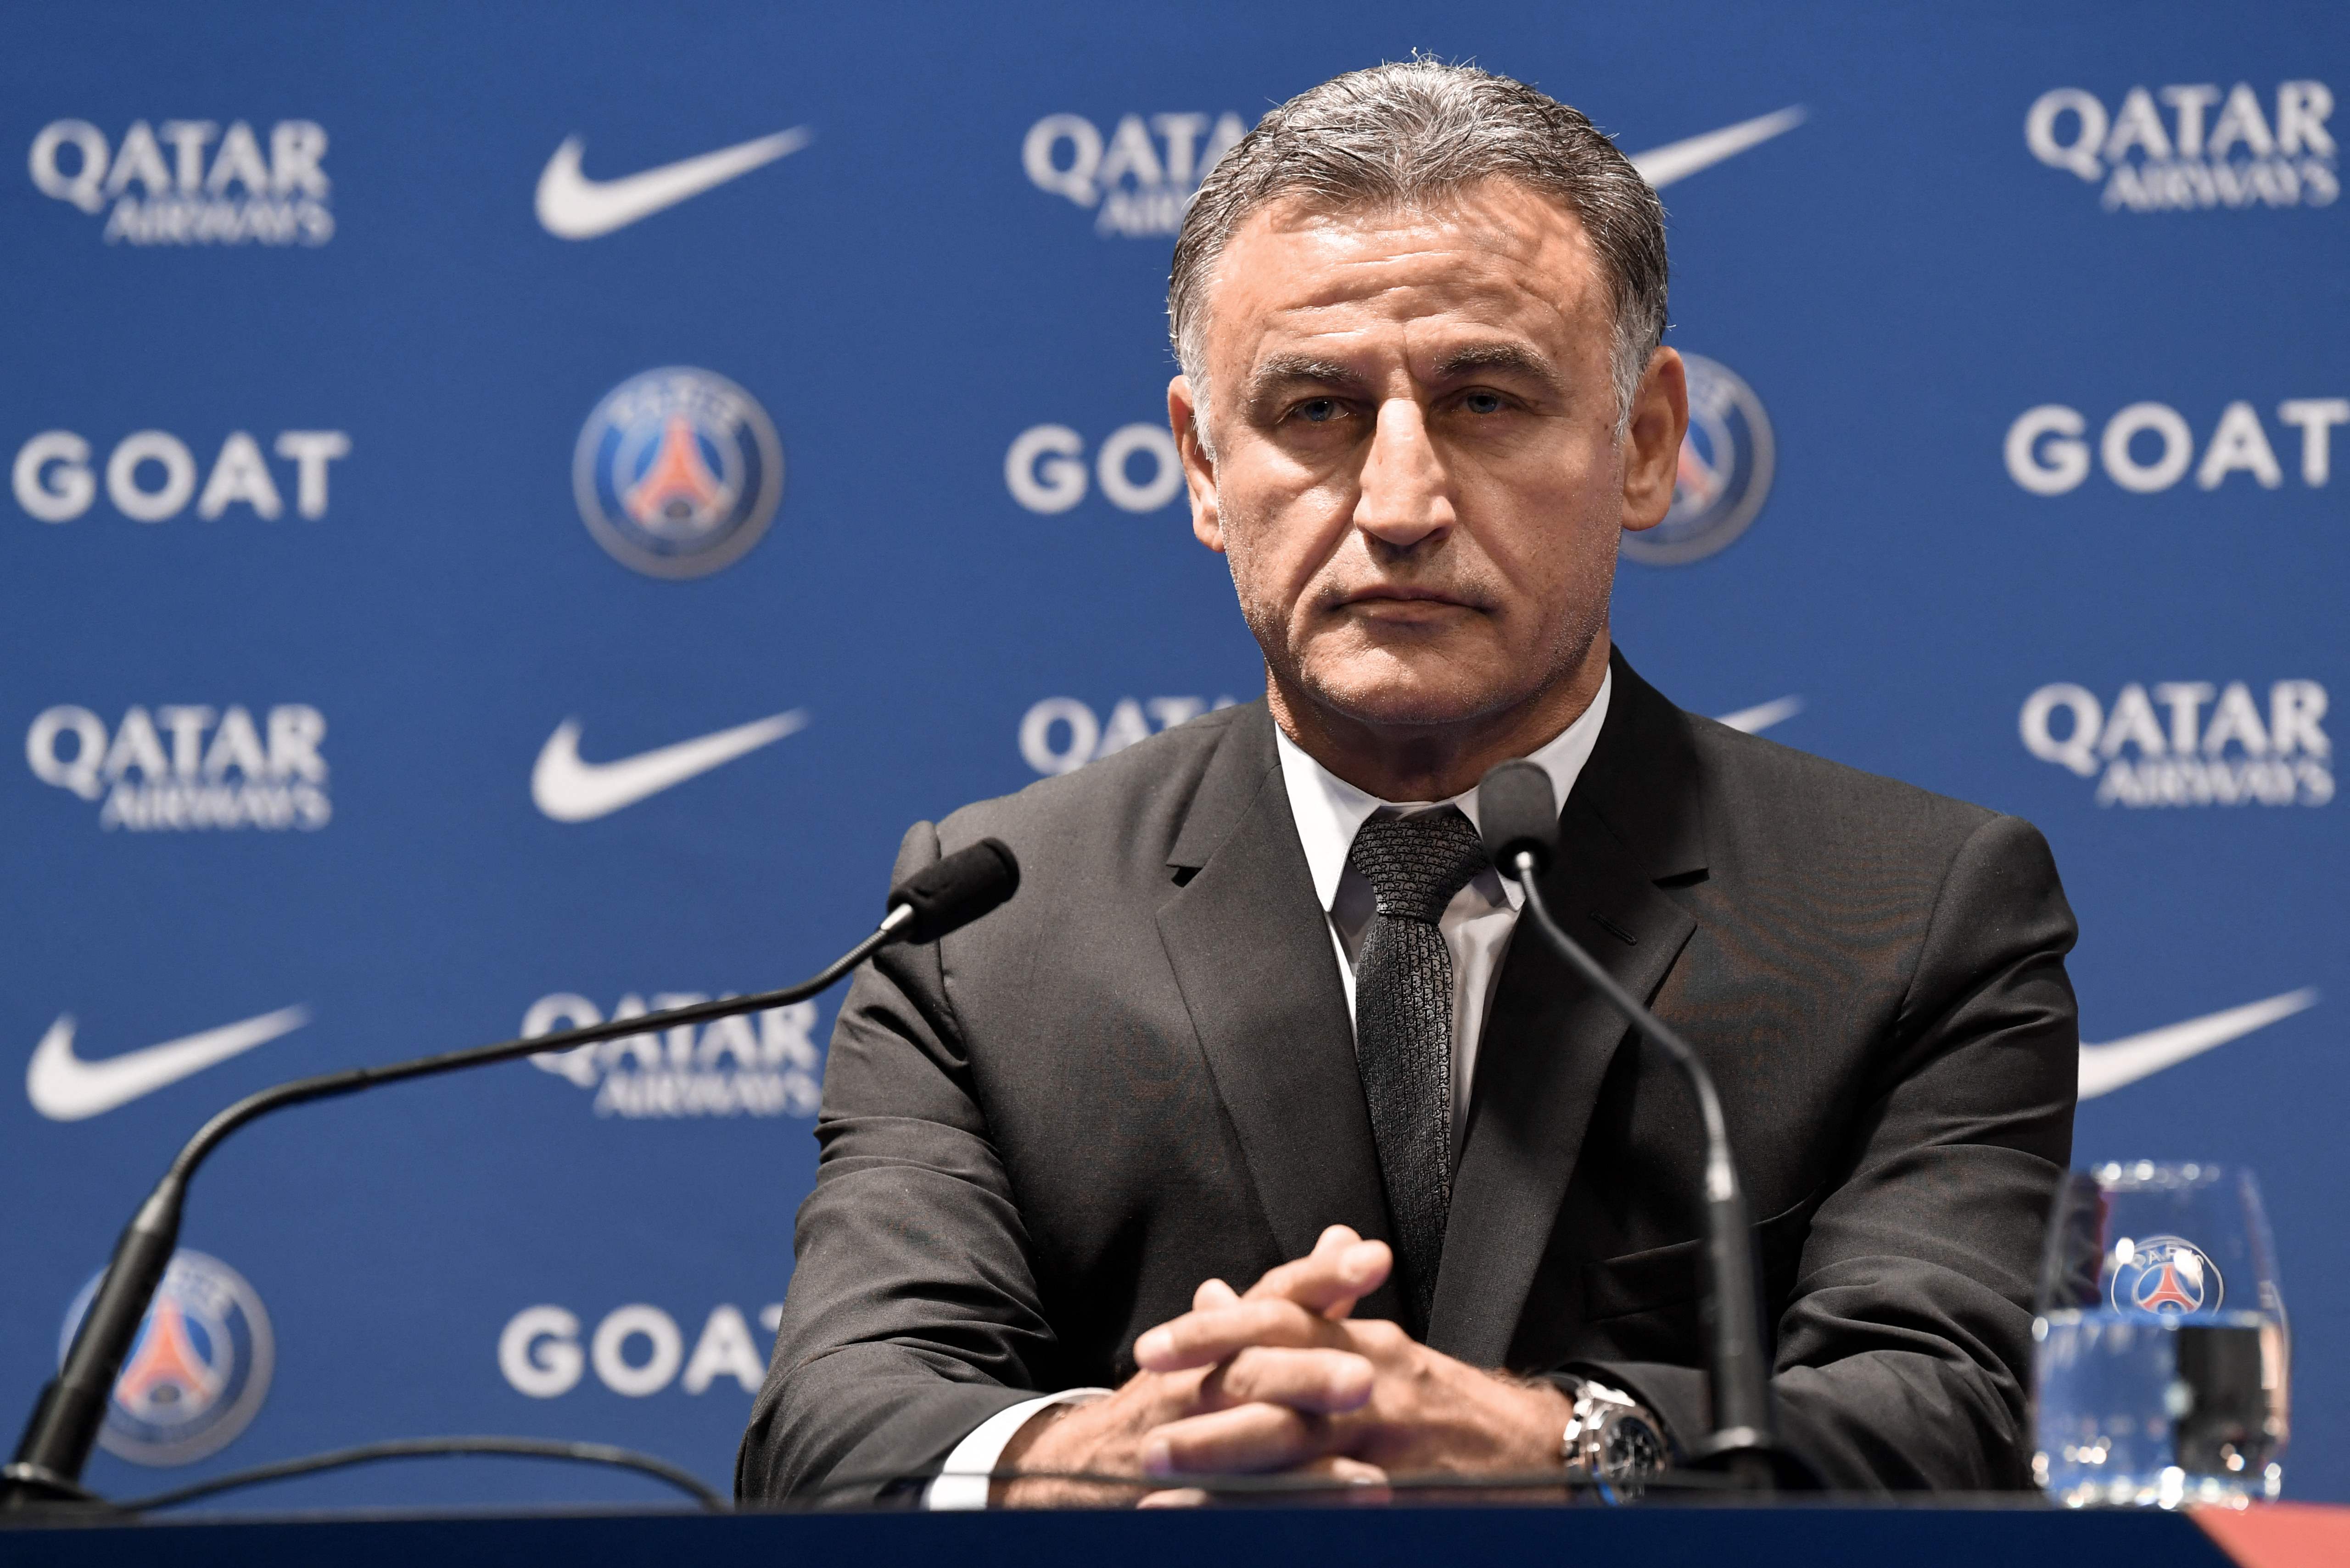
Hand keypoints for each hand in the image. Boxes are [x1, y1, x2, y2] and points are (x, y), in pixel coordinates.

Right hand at [996, 1227, 1393, 1506]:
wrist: (1077, 1461)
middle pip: (1251, 1370)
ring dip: (1305, 1462)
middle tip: (1363, 1379)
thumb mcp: (1226, 1336)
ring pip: (1240, 1441)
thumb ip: (1293, 1299)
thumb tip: (1342, 1238)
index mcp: (1218, 1338)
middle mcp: (1195, 1382)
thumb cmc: (1173, 1394)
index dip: (1319, 1276)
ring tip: (1370, 1476)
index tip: (1372, 1257)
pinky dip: (1278, 1512)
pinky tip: (1321, 1522)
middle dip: (1306, 1374)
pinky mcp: (1179, 1495)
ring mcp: (1181, 1441)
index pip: (1271, 1297)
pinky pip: (1229, 1507)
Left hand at [1130, 1231, 1570, 1485]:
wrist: (1537, 1450)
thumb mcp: (1373, 1347)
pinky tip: (1221, 1529)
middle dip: (1207, 1406)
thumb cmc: (1440, 1401)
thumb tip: (1211, 1294)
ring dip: (1224, 1467)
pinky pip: (1324, 1503)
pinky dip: (1269, 1515)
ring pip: (1294, 1449)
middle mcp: (1372, 1384)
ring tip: (1162, 1485)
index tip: (1152, 1349)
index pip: (1279, 1319)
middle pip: (1279, 1384)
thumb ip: (1295, 1322)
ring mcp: (1386, 1443)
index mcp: (1363, 1342)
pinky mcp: (1397, 1493)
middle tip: (1148, 1426)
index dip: (1213, 1333)